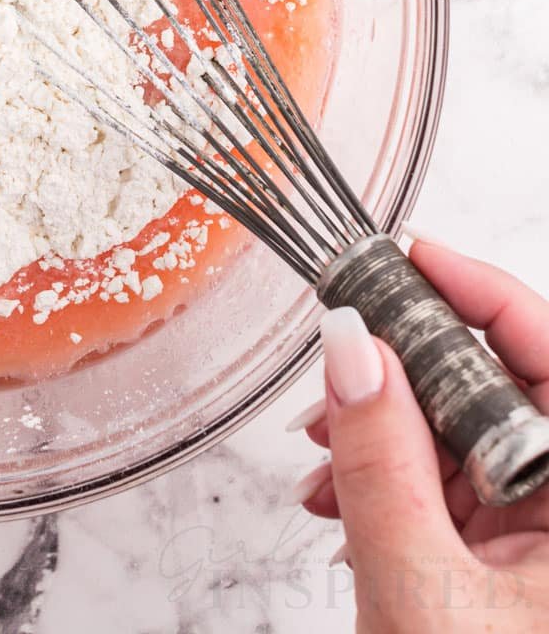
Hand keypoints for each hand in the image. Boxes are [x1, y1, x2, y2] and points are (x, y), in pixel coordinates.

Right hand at [294, 238, 548, 631]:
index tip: (410, 254)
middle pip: (506, 393)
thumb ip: (380, 465)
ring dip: (391, 436)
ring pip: (475, 443)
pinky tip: (342, 504)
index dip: (483, 292)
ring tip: (321, 461)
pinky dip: (399, 485)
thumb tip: (351, 349)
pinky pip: (464, 494)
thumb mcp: (420, 593)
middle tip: (337, 361)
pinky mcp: (525, 573)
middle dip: (410, 374)